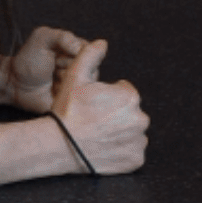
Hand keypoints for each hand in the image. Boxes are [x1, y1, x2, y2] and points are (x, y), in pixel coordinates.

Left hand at [6, 25, 86, 112]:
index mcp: (80, 51)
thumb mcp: (42, 39)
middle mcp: (85, 69)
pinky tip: (55, 93)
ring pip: (86, 86)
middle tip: (53, 70)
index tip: (55, 57)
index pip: (92, 53)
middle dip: (68, 71)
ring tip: (53, 81)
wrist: (16, 84)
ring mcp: (82, 86)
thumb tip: (84, 47)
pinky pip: (80, 101)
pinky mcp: (77, 102)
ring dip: (66, 84)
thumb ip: (63, 36)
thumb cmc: (29, 59)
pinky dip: (66, 97)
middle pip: (91, 71)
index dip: (71, 56)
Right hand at [50, 39, 149, 174]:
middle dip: (115, 114)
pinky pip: (132, 151)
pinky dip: (121, 149)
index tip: (92, 104)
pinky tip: (104, 146)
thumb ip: (90, 56)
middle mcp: (141, 119)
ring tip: (97, 133)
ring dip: (119, 132)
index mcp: (130, 97)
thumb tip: (102, 43)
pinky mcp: (136, 159)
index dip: (107, 96)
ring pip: (132, 132)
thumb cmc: (67, 111)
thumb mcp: (74, 77)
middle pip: (130, 112)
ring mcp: (139, 141)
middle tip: (93, 119)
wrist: (60, 145)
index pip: (124, 92)